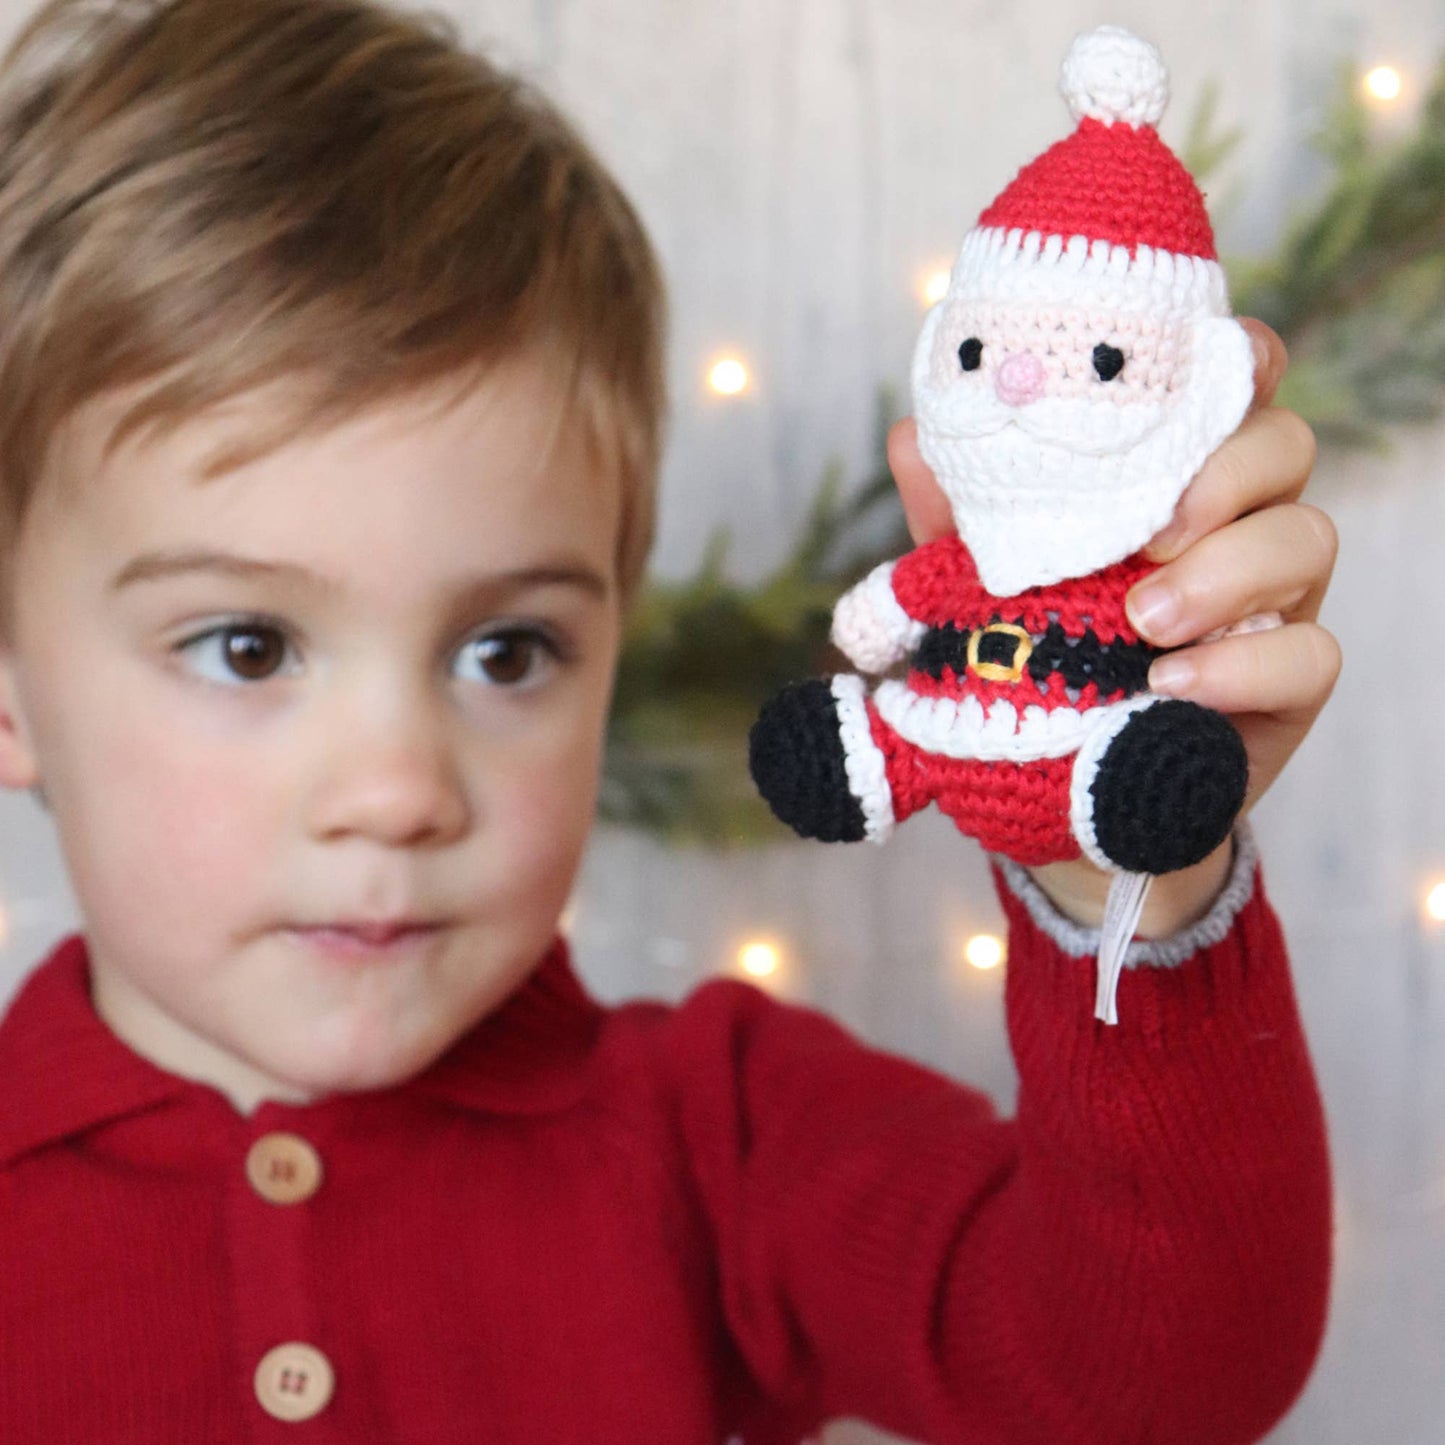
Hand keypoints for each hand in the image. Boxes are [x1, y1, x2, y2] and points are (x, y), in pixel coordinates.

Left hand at [886, 318, 1341, 935]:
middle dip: (1223, 473)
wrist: (1058, 782)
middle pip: (1284, 445)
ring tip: (1144, 620)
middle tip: (1149, 534)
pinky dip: (1243, 664)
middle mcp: (1237, 525)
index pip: (1235, 387)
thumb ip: (954, 517)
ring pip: (1308, 539)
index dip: (1239, 359)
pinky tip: (1173, 683)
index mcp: (1174, 478)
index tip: (1213, 364)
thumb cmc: (1031, 655)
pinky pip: (1310, 656)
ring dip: (1227, 569)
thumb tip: (908, 436)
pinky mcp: (1286, 689)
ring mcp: (1273, 604)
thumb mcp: (980, 582)